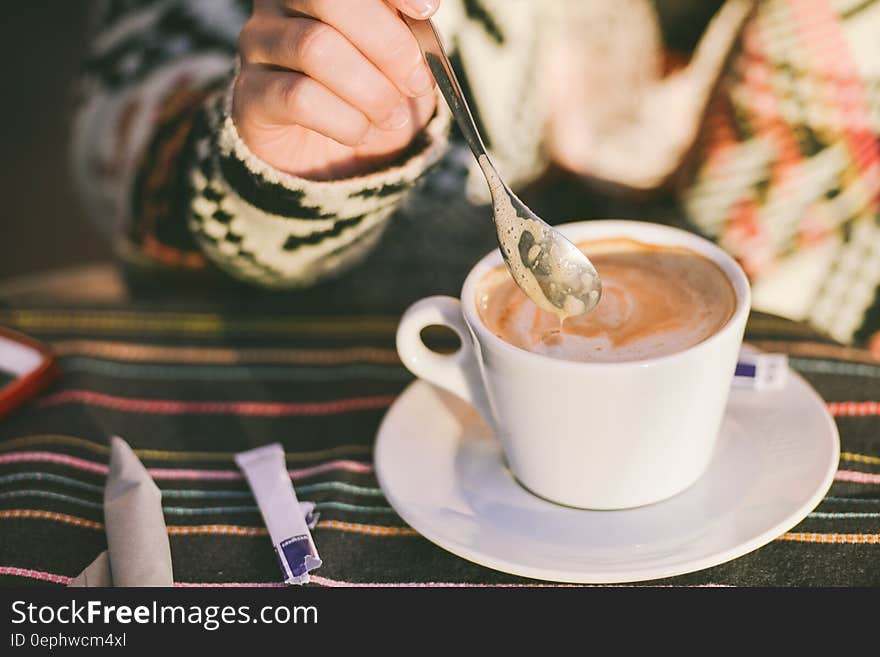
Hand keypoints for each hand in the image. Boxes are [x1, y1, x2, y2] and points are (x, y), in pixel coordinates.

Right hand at [234, 0, 439, 180]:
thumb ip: (409, 34)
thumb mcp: (398, 63)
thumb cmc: (367, 96)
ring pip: (316, 47)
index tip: (426, 11)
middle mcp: (279, 2)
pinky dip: (345, 121)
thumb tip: (424, 16)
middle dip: (387, 43)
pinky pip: (299, 97)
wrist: (328, 157)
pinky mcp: (250, 94)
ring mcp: (259, 44)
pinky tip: (361, 132)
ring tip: (392, 117)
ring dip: (370, 90)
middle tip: (417, 82)